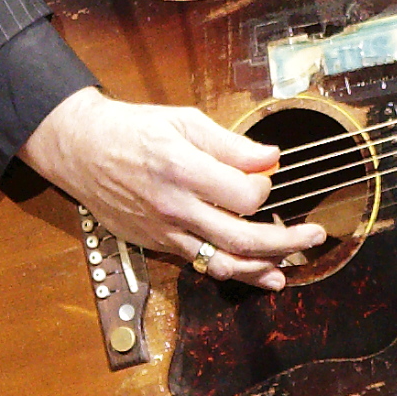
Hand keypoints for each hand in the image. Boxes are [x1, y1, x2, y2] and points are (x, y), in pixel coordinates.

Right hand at [17, 88, 327, 293]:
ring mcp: (165, 230)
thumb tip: (271, 158)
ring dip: (263, 268)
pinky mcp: (156, 243)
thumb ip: (230, 144)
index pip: (244, 195)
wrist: (80, 149)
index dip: (266, 189)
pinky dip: (232, 271)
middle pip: (242, 237)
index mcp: (183, 170)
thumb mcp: (184, 121)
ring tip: (291, 268)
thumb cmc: (133, 129)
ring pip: (222, 262)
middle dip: (286, 239)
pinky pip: (200, 264)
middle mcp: (175, 207)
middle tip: (315, 234)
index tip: (267, 177)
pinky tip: (258, 274)